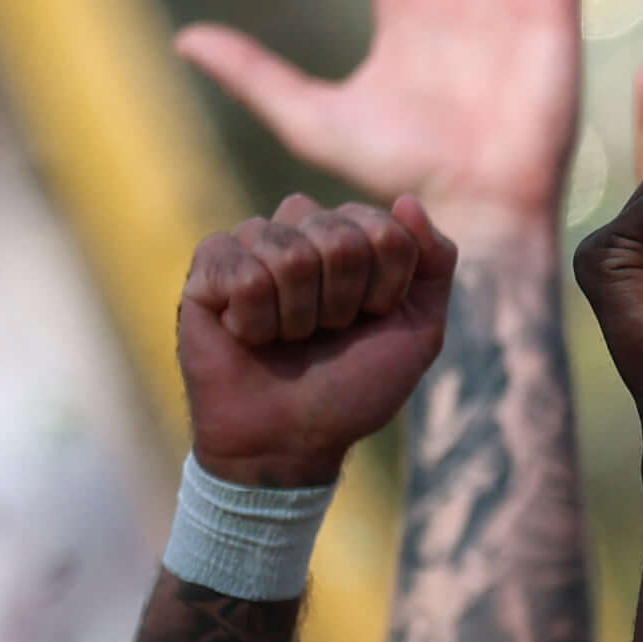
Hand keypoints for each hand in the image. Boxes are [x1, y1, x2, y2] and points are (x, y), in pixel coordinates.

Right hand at [179, 194, 455, 489]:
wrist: (291, 441)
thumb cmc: (354, 387)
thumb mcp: (419, 331)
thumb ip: (434, 262)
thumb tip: (406, 200)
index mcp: (354, 234)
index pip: (386, 229)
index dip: (385, 288)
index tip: (371, 321)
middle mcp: (303, 229)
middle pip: (337, 236)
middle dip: (340, 302)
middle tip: (323, 334)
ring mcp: (253, 243)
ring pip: (288, 253)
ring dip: (296, 317)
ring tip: (286, 338)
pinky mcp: (208, 267)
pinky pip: (241, 272)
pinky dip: (254, 320)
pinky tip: (247, 336)